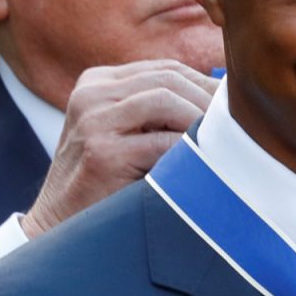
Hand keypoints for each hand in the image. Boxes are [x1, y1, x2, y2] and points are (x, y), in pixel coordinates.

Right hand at [20, 60, 218, 238]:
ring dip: (201, 119)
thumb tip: (223, 97)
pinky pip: (160, 142)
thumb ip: (157, 111)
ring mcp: (92, 120)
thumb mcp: (124, 133)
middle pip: (168, 79)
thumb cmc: (103, 182)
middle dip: (208, 99)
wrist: (57, 227)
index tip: (233, 107)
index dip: (205, 85)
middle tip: (239, 124)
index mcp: (97, 82)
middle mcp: (91, 93)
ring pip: (165, 100)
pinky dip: (188, 150)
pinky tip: (205, 164)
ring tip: (224, 142)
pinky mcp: (100, 152)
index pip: (164, 69)